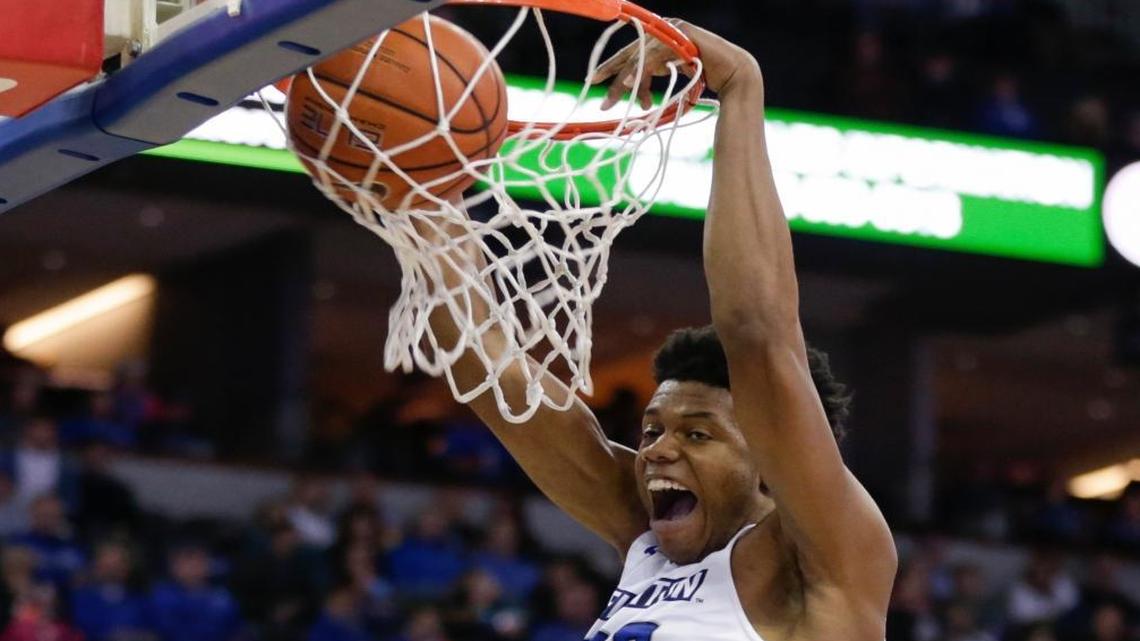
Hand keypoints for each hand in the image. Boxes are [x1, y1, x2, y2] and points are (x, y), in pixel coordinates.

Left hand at [590, 19, 761, 108]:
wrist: (733, 74)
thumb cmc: (704, 80)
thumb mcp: (672, 77)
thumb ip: (654, 76)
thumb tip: (634, 92)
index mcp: (658, 40)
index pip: (629, 52)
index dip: (610, 66)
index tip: (593, 80)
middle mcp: (662, 30)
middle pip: (630, 55)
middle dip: (613, 78)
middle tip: (603, 101)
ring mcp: (672, 30)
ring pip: (640, 58)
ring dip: (627, 83)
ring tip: (617, 101)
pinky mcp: (680, 37)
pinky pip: (654, 56)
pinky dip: (641, 71)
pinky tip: (631, 84)